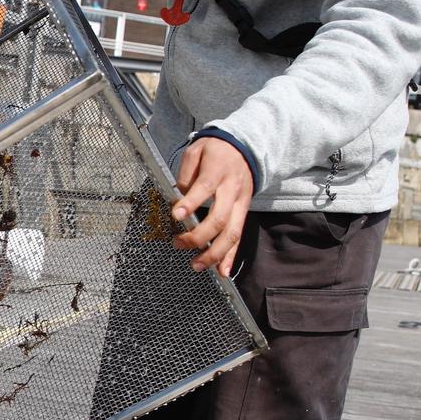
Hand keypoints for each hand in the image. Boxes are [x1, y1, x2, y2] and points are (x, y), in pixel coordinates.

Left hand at [171, 137, 253, 276]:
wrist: (244, 147)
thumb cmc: (214, 151)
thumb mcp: (196, 151)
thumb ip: (186, 174)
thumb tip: (179, 197)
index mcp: (218, 171)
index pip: (204, 188)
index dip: (190, 203)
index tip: (176, 216)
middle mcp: (232, 190)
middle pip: (220, 218)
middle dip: (199, 236)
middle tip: (178, 244)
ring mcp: (241, 204)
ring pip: (232, 233)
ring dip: (215, 253)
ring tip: (197, 265)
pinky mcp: (244, 213)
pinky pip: (239, 237)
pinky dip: (231, 257)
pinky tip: (222, 272)